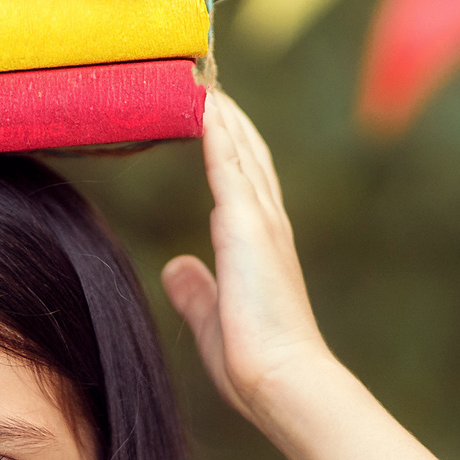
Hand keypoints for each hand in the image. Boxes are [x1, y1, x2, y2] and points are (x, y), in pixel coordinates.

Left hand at [160, 89, 335, 426]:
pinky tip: (207, 106)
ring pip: (240, 153)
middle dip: (228, 119)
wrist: (282, 380)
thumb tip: (177, 267)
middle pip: (247, 157)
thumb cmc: (254, 360)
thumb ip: (196, 289)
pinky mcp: (248, 228)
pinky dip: (219, 133)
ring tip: (203, 79)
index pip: (243, 183)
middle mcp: (266, 227)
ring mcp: (261, 223)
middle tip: (208, 81)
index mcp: (259, 247)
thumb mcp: (212, 317)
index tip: (213, 117)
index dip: (230, 147)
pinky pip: (229, 168)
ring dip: (223, 114)